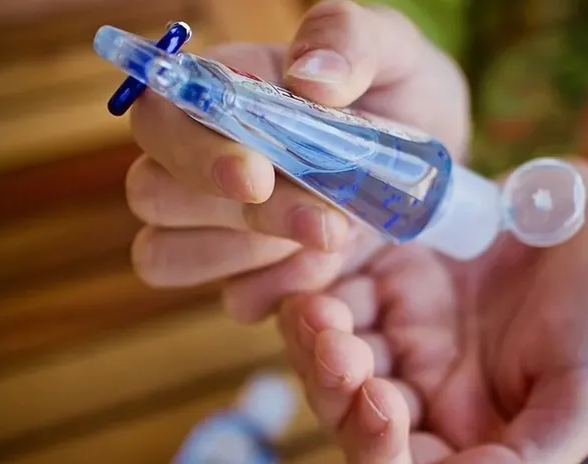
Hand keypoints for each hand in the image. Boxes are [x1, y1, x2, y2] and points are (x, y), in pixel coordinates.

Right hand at [124, 0, 469, 319]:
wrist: (434, 168)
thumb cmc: (400, 94)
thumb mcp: (393, 52)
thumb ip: (348, 39)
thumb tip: (308, 77)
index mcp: (220, 92)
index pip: (158, 116)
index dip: (192, 150)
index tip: (257, 177)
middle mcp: (200, 159)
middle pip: (153, 194)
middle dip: (242, 215)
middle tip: (328, 223)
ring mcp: (215, 225)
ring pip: (165, 255)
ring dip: (251, 257)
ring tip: (334, 237)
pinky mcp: (248, 276)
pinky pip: (232, 300)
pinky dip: (280, 294)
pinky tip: (328, 274)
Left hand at [275, 161, 587, 463]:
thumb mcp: (587, 402)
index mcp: (466, 437)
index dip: (371, 453)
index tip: (379, 399)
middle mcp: (423, 391)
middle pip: (342, 413)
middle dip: (330, 383)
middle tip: (334, 337)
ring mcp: (401, 331)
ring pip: (327, 351)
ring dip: (313, 335)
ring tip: (318, 302)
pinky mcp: (390, 273)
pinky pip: (336, 285)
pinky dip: (319, 280)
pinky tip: (324, 259)